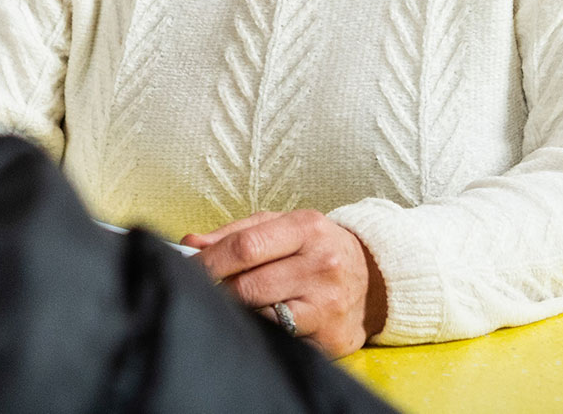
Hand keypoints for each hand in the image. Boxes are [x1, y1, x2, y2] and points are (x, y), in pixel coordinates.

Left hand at [182, 210, 386, 358]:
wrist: (373, 277)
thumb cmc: (314, 248)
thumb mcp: (282, 226)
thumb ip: (235, 233)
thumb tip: (191, 245)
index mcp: (306, 227)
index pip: (245, 246)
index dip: (210, 261)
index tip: (189, 268)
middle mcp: (322, 264)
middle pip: (249, 285)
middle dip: (221, 289)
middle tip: (210, 289)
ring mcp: (328, 303)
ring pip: (262, 314)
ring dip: (242, 310)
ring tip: (243, 300)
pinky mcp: (330, 337)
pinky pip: (281, 337)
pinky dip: (266, 328)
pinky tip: (268, 317)